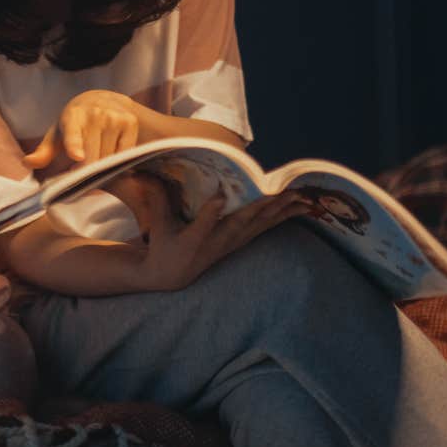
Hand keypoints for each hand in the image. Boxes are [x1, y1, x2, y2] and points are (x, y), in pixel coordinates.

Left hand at [24, 90, 147, 167]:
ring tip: (96, 164)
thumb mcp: (57, 134)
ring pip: (109, 158)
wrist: (104, 100)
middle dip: (87, 171)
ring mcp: (115, 117)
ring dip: (103, 168)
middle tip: (81, 177)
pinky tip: (112, 158)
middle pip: (93, 156)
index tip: (77, 157)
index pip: (73, 133)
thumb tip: (26, 162)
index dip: (75, 145)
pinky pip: (125, 154)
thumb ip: (43, 151)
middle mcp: (95, 114)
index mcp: (72, 116)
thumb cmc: (76, 122)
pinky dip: (119, 162)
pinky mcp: (130, 122)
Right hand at [117, 182, 314, 291]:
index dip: (210, 213)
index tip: (219, 197)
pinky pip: (264, 229)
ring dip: (281, 212)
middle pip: (243, 224)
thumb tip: (144, 171)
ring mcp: (231, 244)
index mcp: (193, 241)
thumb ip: (156, 199)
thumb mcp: (156, 225)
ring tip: (301, 198)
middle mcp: (217, 244)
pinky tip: (297, 208)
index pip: (202, 225)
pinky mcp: (238, 242)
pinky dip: (281, 217)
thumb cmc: (162, 246)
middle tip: (283, 191)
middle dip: (264, 207)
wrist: (169, 275)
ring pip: (259, 226)